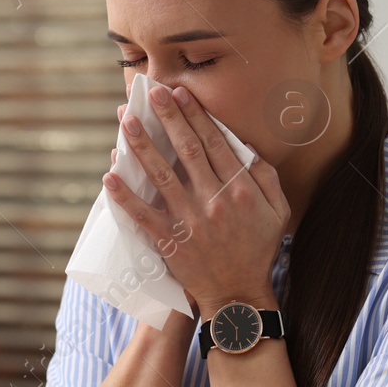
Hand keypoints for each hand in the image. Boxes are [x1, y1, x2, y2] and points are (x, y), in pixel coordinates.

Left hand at [103, 84, 289, 314]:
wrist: (238, 295)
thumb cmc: (259, 250)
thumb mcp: (277, 211)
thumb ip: (265, 176)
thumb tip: (245, 146)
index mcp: (240, 189)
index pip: (214, 143)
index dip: (196, 115)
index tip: (181, 93)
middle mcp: (213, 200)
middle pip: (186, 150)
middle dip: (168, 117)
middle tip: (151, 92)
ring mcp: (189, 221)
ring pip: (161, 175)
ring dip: (142, 146)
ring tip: (127, 120)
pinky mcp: (169, 241)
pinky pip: (143, 214)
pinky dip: (124, 195)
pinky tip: (110, 174)